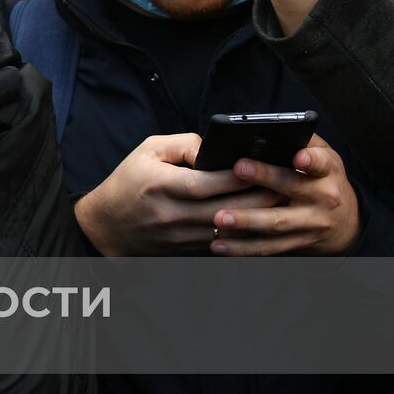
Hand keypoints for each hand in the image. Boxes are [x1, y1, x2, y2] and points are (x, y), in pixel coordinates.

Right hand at [74, 134, 283, 255]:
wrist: (107, 224)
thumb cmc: (128, 182)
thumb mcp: (148, 150)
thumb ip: (182, 144)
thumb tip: (214, 147)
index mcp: (161, 185)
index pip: (208, 183)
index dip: (239, 176)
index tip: (263, 166)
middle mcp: (172, 214)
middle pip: (228, 210)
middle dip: (260, 198)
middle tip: (286, 185)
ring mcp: (181, 236)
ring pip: (230, 231)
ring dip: (258, 218)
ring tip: (280, 203)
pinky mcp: (187, 250)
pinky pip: (223, 243)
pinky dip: (244, 233)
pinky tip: (260, 221)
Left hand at [211, 135, 358, 254]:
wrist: (346, 223)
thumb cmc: (323, 179)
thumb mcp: (324, 157)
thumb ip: (301, 141)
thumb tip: (266, 128)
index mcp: (327, 172)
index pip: (321, 163)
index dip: (311, 160)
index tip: (298, 156)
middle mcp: (322, 198)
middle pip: (291, 189)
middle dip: (265, 178)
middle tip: (237, 170)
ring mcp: (310, 224)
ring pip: (276, 223)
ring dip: (246, 221)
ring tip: (220, 217)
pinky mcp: (297, 243)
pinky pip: (267, 247)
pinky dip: (242, 248)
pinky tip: (218, 244)